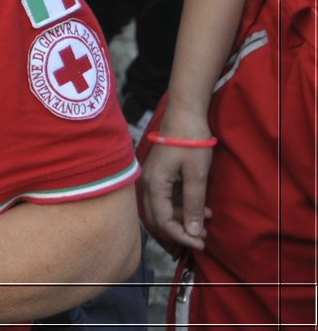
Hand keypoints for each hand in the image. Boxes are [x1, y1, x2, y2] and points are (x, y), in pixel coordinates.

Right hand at [140, 108, 213, 252]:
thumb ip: (193, 204)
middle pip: (158, 217)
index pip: (162, 220)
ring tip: (207, 221)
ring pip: (163, 208)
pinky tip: (202, 207)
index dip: (180, 235)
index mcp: (154, 184)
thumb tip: (193, 232)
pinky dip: (182, 206)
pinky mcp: (161, 174)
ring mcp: (154, 178)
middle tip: (202, 239)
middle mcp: (148, 183)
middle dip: (180, 231)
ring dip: (183, 218)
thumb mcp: (196, 175)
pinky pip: (168, 197)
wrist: (186, 114)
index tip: (200, 243)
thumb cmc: (190, 142)